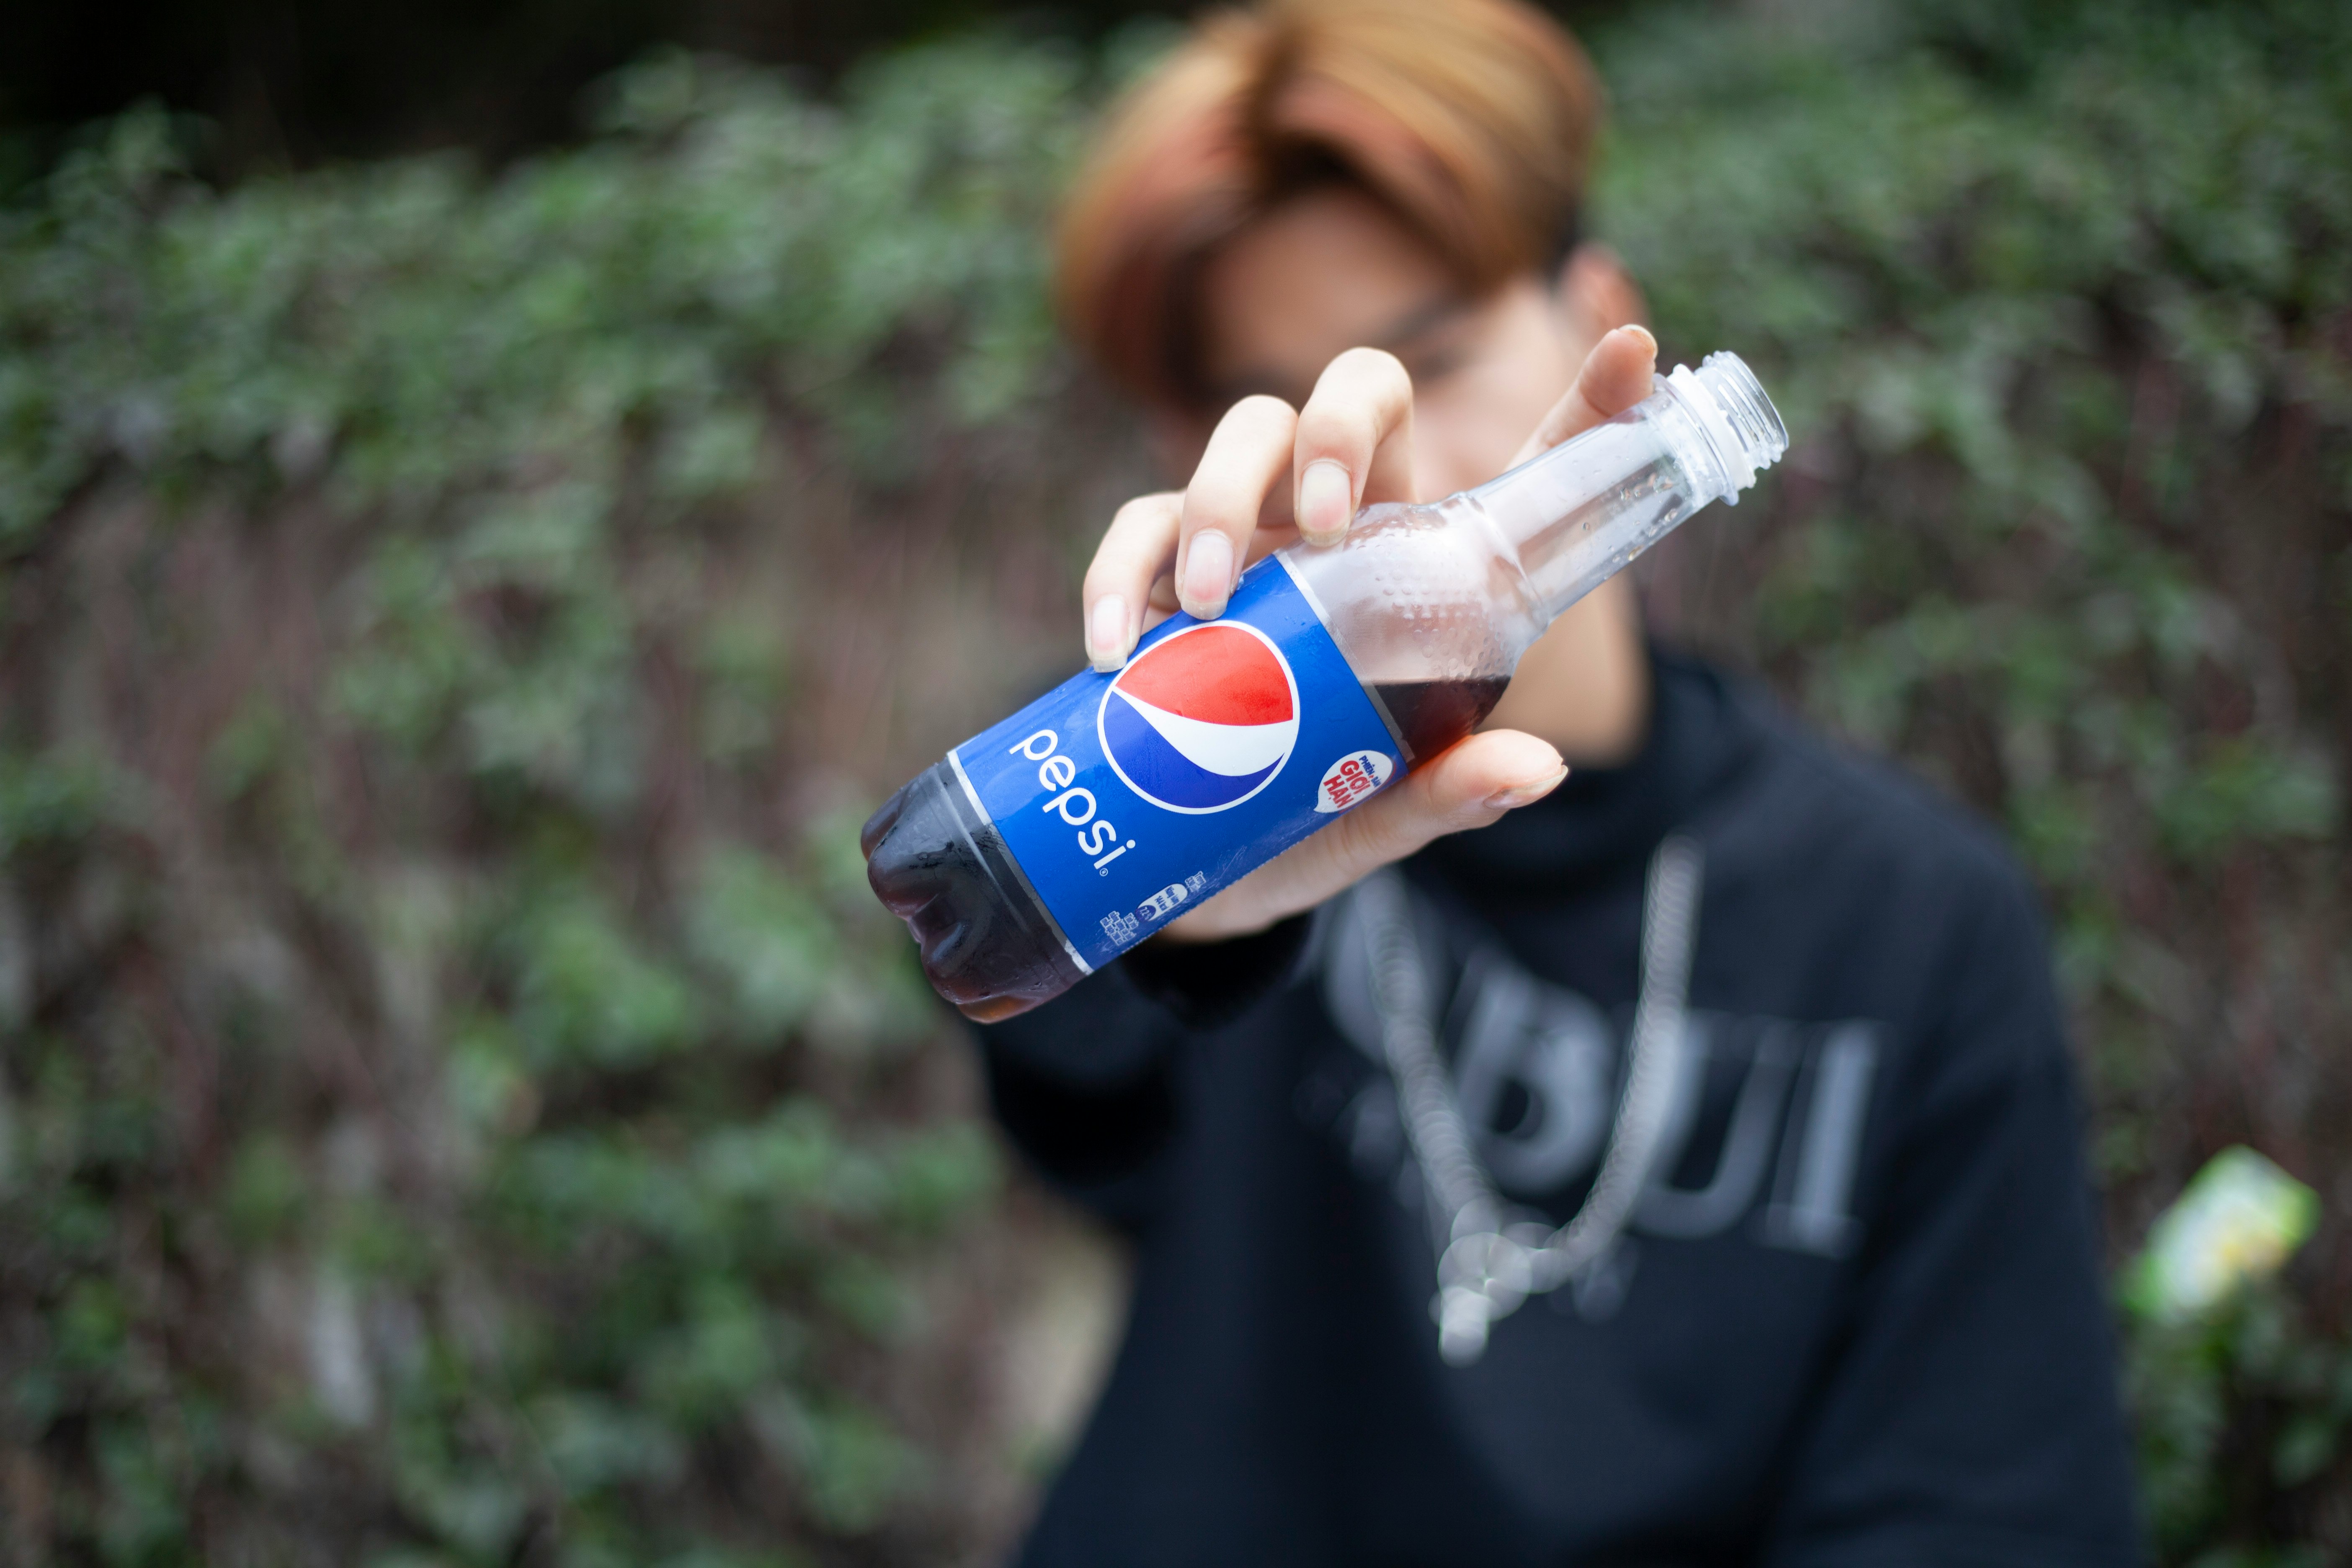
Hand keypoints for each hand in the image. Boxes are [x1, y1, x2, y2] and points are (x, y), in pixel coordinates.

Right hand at [1080, 323, 1660, 942]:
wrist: (1196, 874)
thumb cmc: (1312, 820)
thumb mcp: (1380, 815)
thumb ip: (1448, 792)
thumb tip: (1535, 768)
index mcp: (1431, 566)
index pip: (1522, 470)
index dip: (1586, 406)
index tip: (1638, 349)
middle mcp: (1348, 527)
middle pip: (1359, 394)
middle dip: (1340, 425)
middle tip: (1324, 518)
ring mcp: (1253, 537)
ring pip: (1245, 431)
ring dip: (1221, 498)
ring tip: (1210, 601)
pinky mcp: (1165, 574)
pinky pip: (1142, 528)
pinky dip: (1122, 575)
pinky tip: (1116, 644)